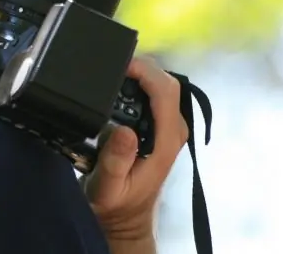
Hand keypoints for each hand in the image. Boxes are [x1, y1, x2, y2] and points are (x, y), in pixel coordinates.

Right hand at [82, 57, 188, 252]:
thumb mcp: (108, 187)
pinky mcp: (161, 126)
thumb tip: (123, 130)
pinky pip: (155, 94)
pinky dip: (138, 83)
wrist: (125, 217)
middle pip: (166, 82)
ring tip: (112, 73)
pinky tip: (119, 85)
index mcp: (166, 140)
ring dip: (139, 74)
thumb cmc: (117, 203)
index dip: (145, 71)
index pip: (165, 91)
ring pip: (161, 85)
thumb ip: (116, 161)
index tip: (119, 65)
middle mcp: (173, 129)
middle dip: (140, 68)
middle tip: (110, 67)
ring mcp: (169, 127)